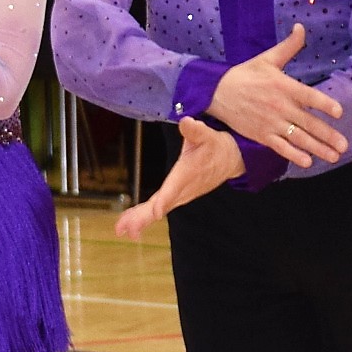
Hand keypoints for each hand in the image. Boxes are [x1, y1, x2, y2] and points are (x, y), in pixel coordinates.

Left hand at [116, 118, 243, 239]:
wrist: (230, 160)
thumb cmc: (215, 146)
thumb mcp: (207, 135)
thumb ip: (195, 130)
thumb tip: (186, 122)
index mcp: (188, 174)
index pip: (175, 188)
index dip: (165, 200)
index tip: (156, 212)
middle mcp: (183, 189)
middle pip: (162, 205)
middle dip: (144, 217)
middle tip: (126, 229)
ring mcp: (179, 195)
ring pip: (157, 210)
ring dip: (139, 219)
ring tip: (121, 229)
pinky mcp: (176, 196)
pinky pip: (157, 208)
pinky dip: (143, 216)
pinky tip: (128, 222)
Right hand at [204, 22, 345, 167]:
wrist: (216, 92)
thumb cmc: (245, 74)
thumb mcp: (268, 58)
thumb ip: (289, 46)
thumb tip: (301, 27)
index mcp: (284, 86)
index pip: (309, 96)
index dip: (325, 104)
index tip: (339, 113)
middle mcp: (280, 106)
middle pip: (308, 123)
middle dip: (328, 135)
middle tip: (344, 145)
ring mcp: (271, 123)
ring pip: (298, 138)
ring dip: (318, 148)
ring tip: (334, 156)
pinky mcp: (261, 135)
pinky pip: (281, 147)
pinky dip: (294, 155)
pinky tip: (308, 162)